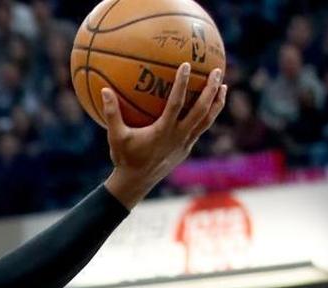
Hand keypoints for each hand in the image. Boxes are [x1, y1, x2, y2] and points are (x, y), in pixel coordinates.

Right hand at [102, 63, 226, 208]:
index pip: (177, 103)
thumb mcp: (115, 136)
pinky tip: (208, 106)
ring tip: (223, 87)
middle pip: (201, 110)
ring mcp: (185, 143)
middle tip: (217, 71)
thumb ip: (111, 113)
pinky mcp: (186, 148)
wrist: (136, 182)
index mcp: (163, 131)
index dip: (182, 84)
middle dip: (211, 90)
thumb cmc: (124, 158)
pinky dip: (208, 115)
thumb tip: (104, 90)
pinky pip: (201, 128)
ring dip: (217, 103)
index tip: (186, 65)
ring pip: (207, 120)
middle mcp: (178, 136)